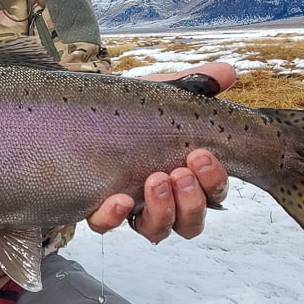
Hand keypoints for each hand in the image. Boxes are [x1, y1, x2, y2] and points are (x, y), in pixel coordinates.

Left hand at [87, 62, 235, 242]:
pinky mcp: (96, 210)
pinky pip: (105, 226)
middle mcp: (162, 199)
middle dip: (192, 200)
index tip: (202, 155)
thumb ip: (194, 84)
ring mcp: (130, 208)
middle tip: (180, 172)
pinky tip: (119, 199)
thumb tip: (228, 72)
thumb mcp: (160, 94)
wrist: (76, 112)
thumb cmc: (126, 109)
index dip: (214, 181)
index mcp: (184, 174)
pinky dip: (114, 216)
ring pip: (156, 231)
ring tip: (154, 180)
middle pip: (190, 223)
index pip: (212, 193)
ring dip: (162, 210)